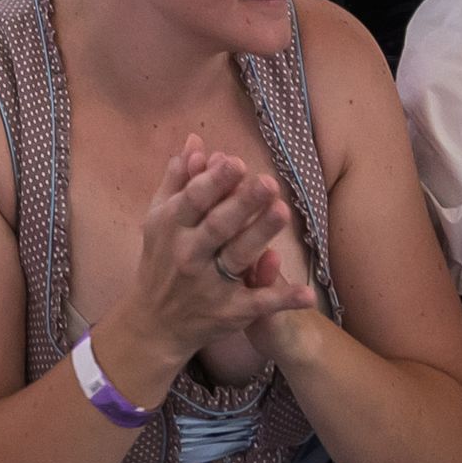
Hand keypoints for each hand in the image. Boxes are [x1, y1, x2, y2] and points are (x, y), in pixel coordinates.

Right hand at [98, 137, 318, 388]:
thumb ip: (179, 180)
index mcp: (171, 227)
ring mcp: (209, 285)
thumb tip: (196, 141)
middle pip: (218, 226)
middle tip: (268, 182)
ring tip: (283, 211)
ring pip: (238, 258)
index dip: (214, 181)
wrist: (154, 321)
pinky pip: (259, 304)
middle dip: (242, 203)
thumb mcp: (160, 218)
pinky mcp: (229, 312)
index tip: (236, 161)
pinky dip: (283, 299)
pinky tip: (307, 293)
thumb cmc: (161, 259)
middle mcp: (188, 255)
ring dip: (261, 235)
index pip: (193, 200)